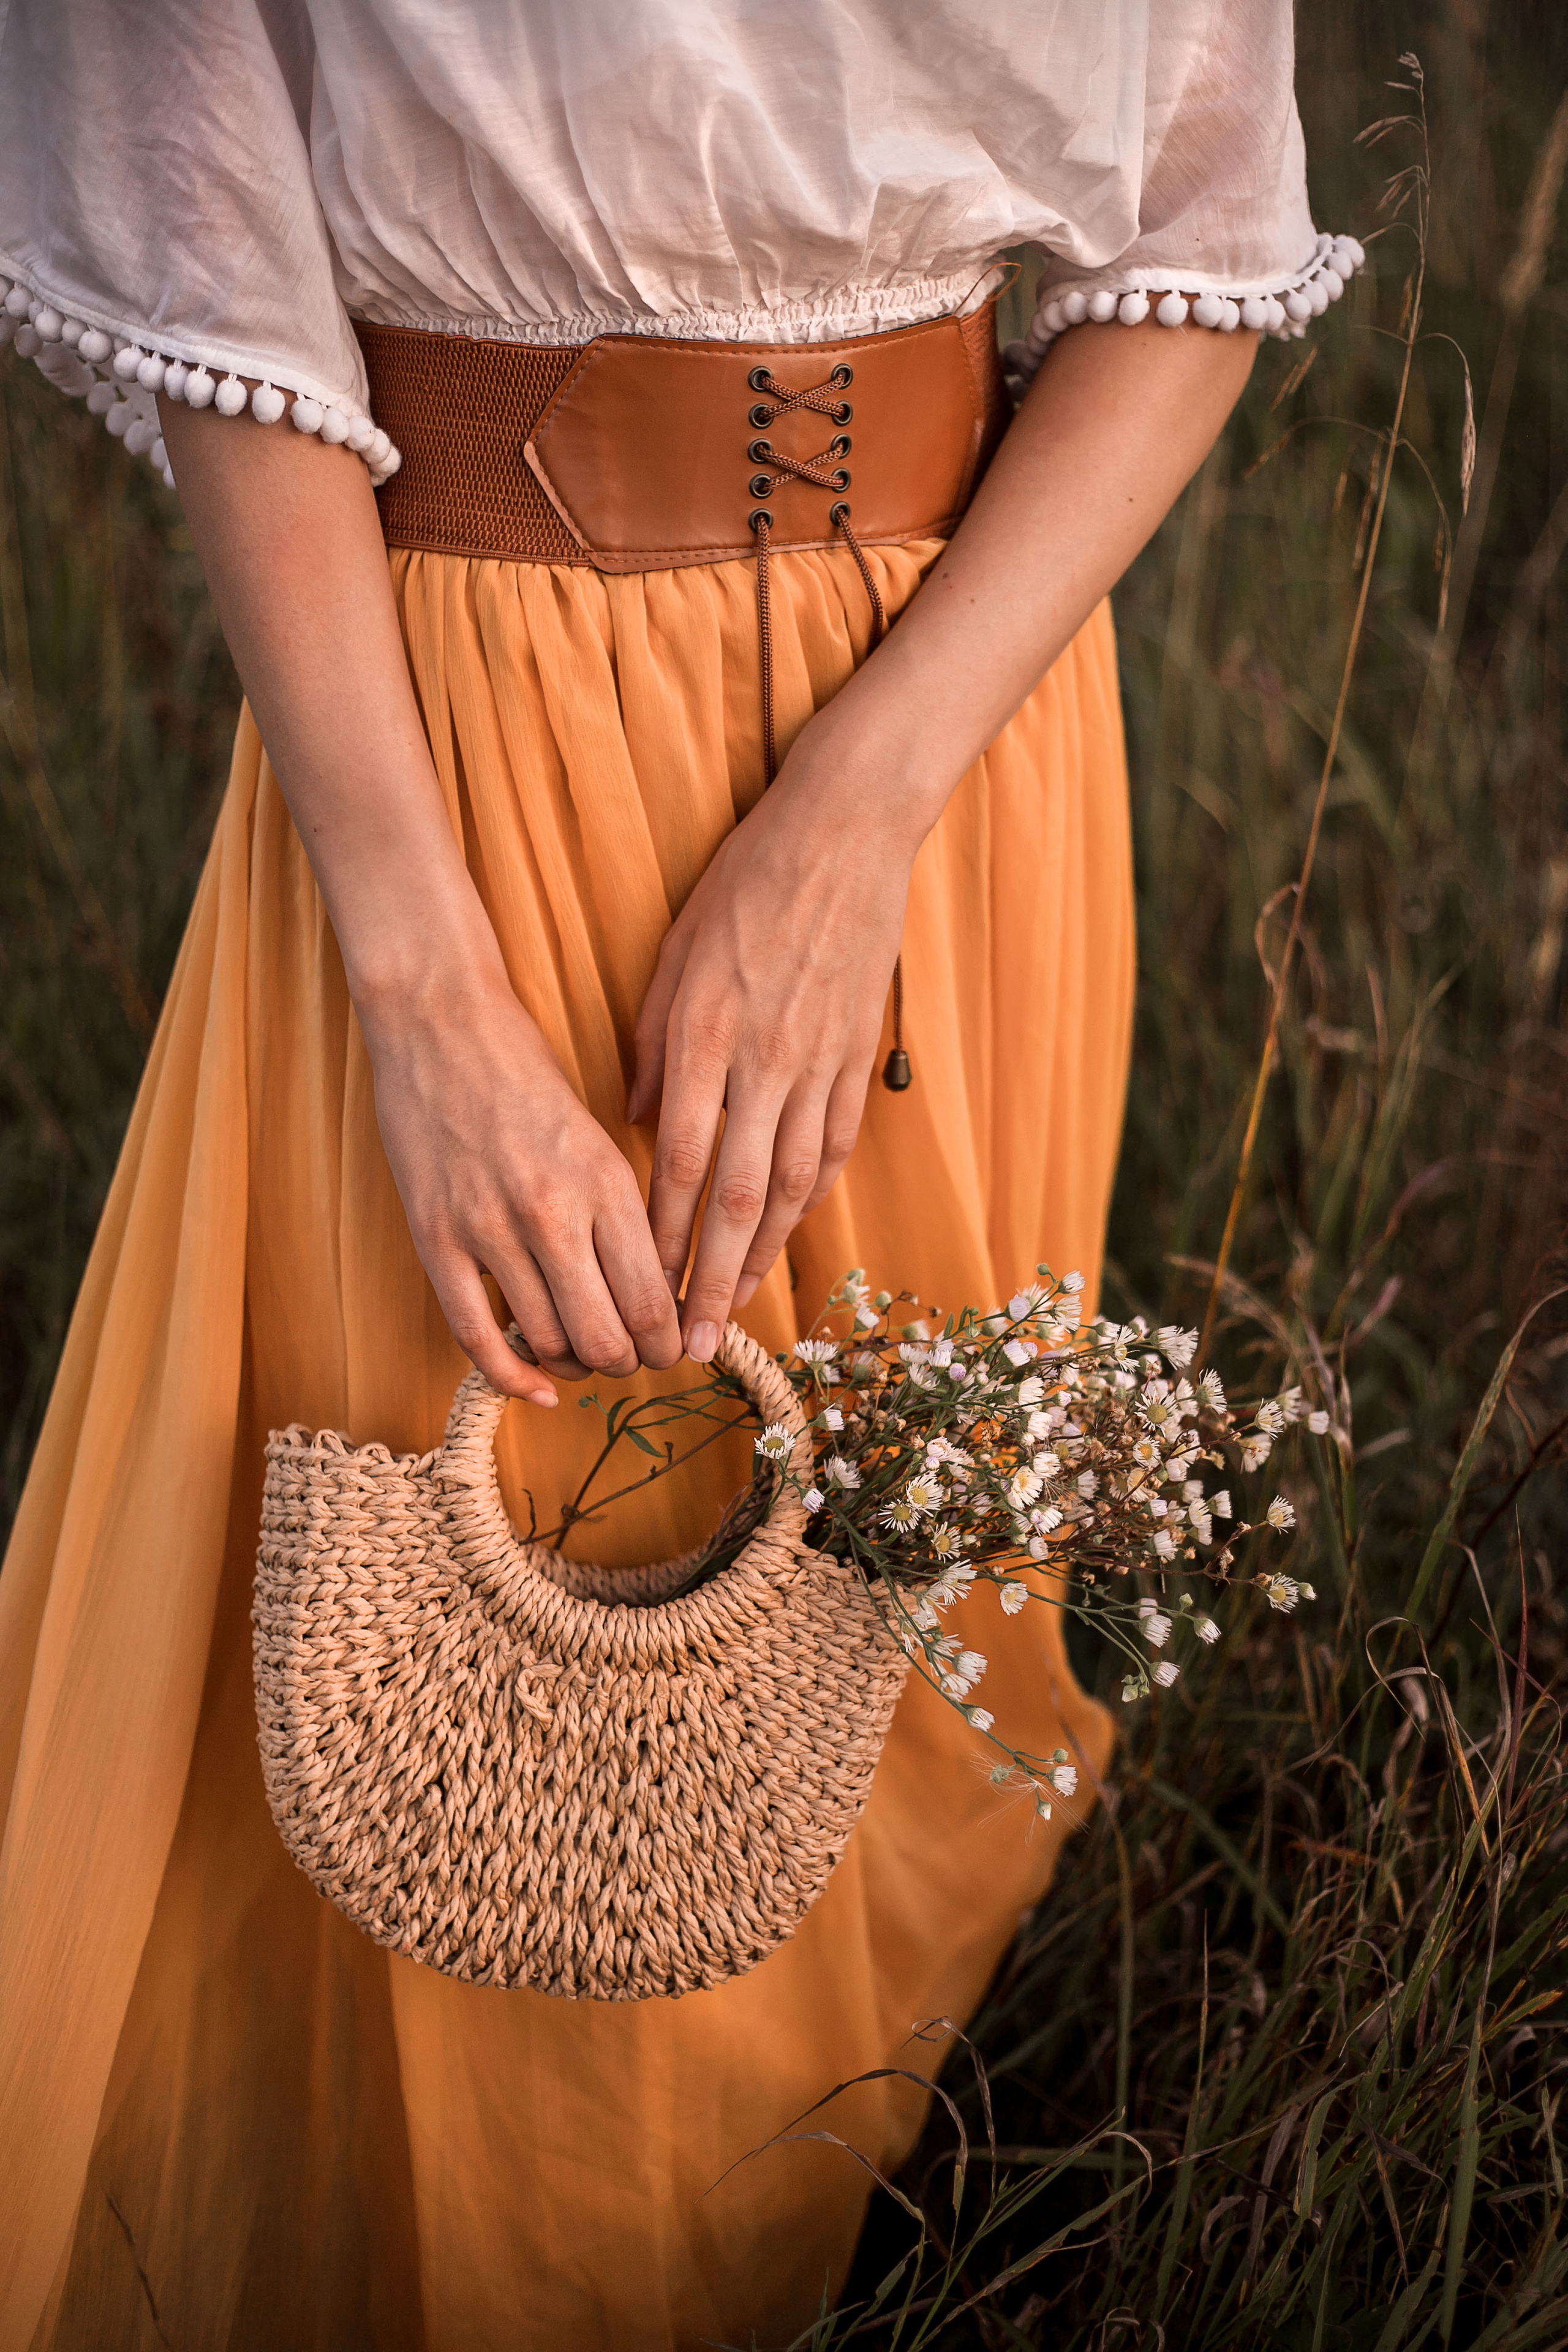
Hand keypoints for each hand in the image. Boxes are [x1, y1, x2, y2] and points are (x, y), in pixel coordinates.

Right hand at [362, 974, 683, 1404]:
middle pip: (608, 1337)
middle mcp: (554, 1213)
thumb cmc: (525, 1072)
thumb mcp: (598, 1136)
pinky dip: (511, 1377)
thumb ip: (624, 1211)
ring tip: (581, 1355)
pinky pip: (476, 1336)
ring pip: (548, 1342)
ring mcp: (489, 1229)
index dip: (669, 1343)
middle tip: (630, 1356)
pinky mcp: (436, 1238)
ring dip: (573, 1365)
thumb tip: (656, 1290)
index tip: (671, 1345)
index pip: (655, 1301)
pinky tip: (534, 1386)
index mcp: (606, 1182)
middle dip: (628, 1362)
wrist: (439, 1022)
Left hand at [626, 731, 918, 1359]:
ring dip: (760, 1253)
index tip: (640, 1288)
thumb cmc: (747, 884)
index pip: (674, 1159)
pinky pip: (833, 1145)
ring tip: (737, 1306)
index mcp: (706, 1033)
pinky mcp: (856, 1054)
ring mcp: (817, 1062)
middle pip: (733, 1193)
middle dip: (707, 1276)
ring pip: (789, 1183)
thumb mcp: (676, 953)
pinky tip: (788, 1233)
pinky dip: (809, 1198)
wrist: (846, 832)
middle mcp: (762, 1061)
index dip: (657, 1236)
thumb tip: (633, 1117)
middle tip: (690, 1341)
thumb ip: (653, 1041)